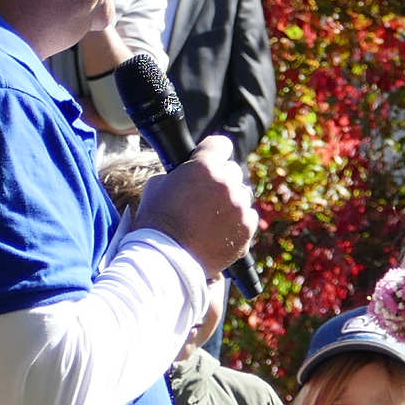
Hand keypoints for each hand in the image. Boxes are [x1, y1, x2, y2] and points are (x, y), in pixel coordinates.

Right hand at [128, 137, 257, 277]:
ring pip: (242, 195)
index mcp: (203, 165)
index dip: (214, 152)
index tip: (212, 159)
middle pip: (232, 171)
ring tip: (212, 218)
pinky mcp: (247, 228)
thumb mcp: (157, 185)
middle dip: (221, 181)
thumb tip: (185, 173)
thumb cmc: (155, 222)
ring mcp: (239, 206)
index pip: (221, 145)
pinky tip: (221, 231)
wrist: (165, 259)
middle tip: (206, 197)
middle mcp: (226, 182)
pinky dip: (238, 222)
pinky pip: (249, 217)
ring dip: (231, 202)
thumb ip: (178, 173)